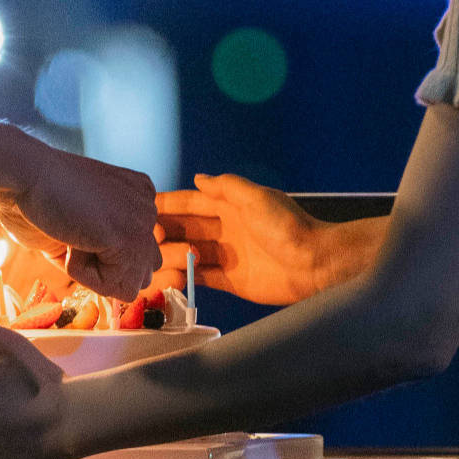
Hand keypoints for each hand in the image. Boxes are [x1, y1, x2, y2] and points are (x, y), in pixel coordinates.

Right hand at [2, 146, 160, 300]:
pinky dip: (82, 272)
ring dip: (95, 272)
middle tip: (71, 235)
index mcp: (135, 196)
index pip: (134, 255)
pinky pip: (114, 286)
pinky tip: (69, 236)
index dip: (98, 255)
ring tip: (70, 235)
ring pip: (130, 282)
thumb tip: (117, 290)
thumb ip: (101, 251)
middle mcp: (146, 205)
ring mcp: (143, 219)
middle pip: (141, 272)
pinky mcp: (131, 237)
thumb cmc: (35, 198)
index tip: (72, 225)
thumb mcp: (78, 224)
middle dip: (105, 269)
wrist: (22, 175)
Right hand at [156, 174, 382, 305]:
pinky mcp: (231, 280)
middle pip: (186, 228)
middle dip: (164, 232)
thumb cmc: (290, 227)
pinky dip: (185, 277)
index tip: (143, 207)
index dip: (168, 204)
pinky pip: (201, 278)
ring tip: (154, 261)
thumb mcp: (257, 197)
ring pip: (189, 254)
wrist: (315, 264)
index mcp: (230, 206)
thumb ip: (227, 186)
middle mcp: (225, 229)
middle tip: (145, 238)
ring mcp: (227, 255)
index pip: (191, 202)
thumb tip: (198, 178)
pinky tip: (169, 278)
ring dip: (171, 256)